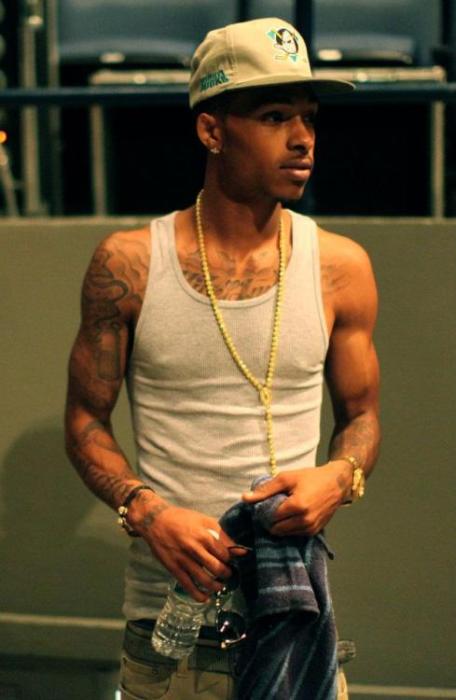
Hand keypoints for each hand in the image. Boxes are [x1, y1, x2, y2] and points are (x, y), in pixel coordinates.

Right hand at [129, 494, 243, 601]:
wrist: (156, 521)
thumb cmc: (182, 519)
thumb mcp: (205, 521)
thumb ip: (223, 535)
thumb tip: (241, 550)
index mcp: (205, 535)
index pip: (225, 554)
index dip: (230, 560)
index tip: (230, 562)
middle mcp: (195, 549)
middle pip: (217, 569)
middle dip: (226, 575)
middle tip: (227, 574)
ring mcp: (184, 560)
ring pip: (205, 580)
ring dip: (215, 586)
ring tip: (219, 586)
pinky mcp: (174, 568)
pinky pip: (188, 586)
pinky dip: (198, 595)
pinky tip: (205, 598)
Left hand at [242, 462, 351, 536]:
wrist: (337, 483)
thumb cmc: (310, 477)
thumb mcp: (286, 478)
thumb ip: (265, 490)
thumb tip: (245, 498)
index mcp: (297, 507)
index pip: (271, 517)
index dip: (265, 511)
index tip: (265, 504)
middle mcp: (304, 521)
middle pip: (276, 529)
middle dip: (271, 520)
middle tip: (272, 508)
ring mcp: (311, 528)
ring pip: (285, 534)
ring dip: (280, 526)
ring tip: (282, 511)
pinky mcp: (315, 531)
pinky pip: (296, 535)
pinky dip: (290, 528)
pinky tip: (291, 516)